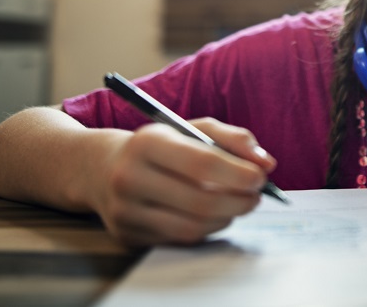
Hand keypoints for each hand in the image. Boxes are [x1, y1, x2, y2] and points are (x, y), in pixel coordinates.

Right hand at [91, 119, 275, 246]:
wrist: (100, 168)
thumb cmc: (158, 145)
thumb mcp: (191, 128)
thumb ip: (232, 138)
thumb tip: (265, 162)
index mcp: (147, 143)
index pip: (202, 163)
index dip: (238, 173)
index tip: (261, 177)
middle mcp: (131, 178)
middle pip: (200, 201)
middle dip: (239, 201)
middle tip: (256, 195)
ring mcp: (126, 211)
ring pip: (193, 226)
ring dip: (227, 218)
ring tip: (238, 204)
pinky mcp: (129, 235)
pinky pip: (180, 239)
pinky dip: (207, 229)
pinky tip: (214, 215)